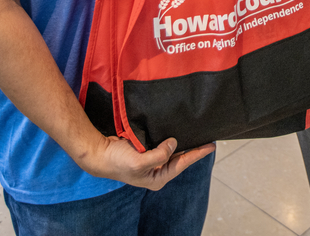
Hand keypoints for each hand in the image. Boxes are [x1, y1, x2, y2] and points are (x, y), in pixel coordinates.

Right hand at [77, 134, 214, 190]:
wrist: (99, 153)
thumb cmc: (117, 161)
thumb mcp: (139, 162)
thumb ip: (159, 155)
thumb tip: (174, 143)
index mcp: (157, 177)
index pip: (182, 164)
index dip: (197, 154)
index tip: (211, 146)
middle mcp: (157, 170)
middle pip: (180, 158)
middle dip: (193, 149)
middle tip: (208, 138)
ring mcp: (152, 160)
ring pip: (172, 150)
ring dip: (182, 142)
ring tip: (197, 133)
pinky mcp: (146, 150)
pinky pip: (163, 144)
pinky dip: (171, 138)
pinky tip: (178, 131)